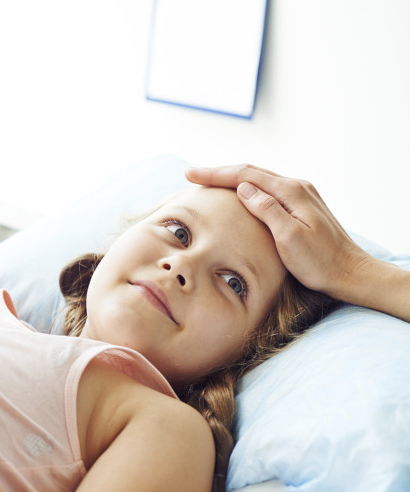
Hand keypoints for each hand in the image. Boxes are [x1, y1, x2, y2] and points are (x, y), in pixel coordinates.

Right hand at [185, 164, 373, 295]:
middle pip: (251, 172)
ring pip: (259, 179)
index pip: (245, 175)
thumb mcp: (289, 238)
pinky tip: (238, 194)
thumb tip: (243, 189)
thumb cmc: (319, 262)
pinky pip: (268, 189)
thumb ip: (266, 209)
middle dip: (219, 173)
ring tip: (208, 182)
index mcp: (291, 192)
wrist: (350, 272)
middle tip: (192, 176)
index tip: (190, 175)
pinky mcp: (302, 206)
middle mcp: (297, 187)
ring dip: (232, 179)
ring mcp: (301, 195)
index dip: (215, 174)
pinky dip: (247, 188)